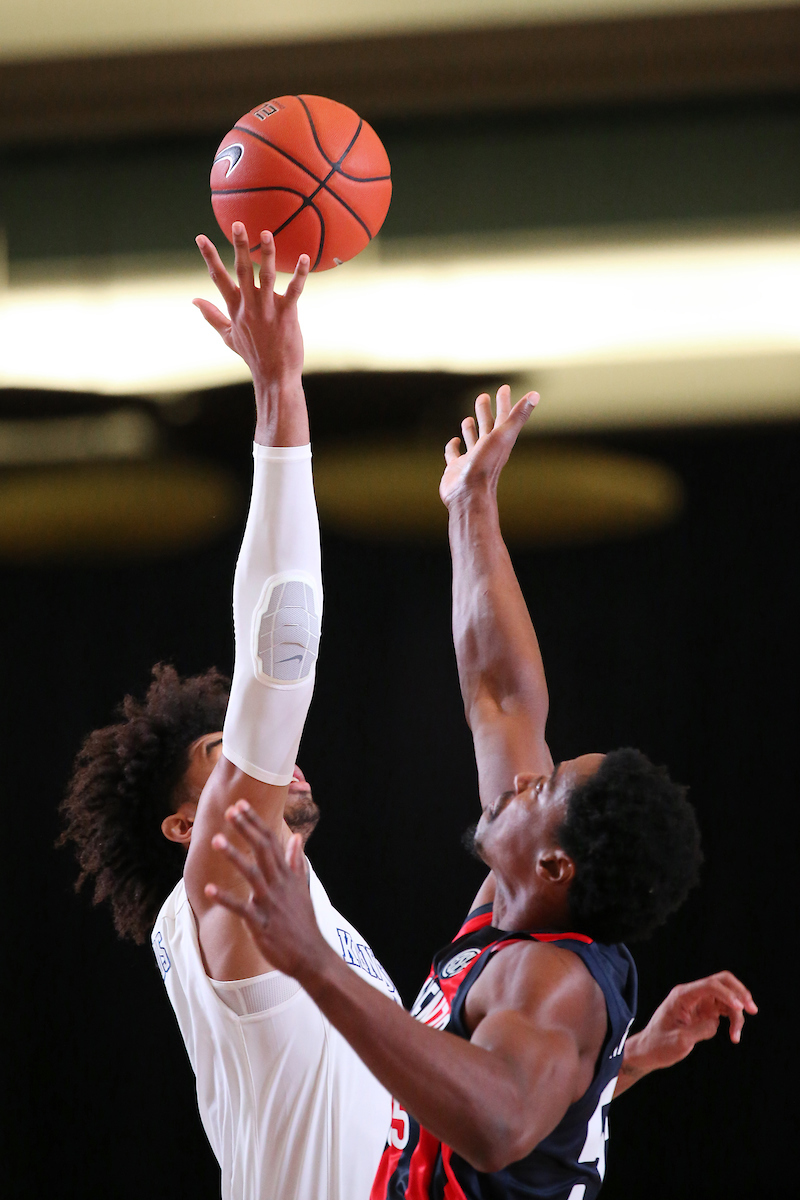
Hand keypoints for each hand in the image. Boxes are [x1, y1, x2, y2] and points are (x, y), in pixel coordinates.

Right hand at [194, 224, 309, 440]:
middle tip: (237, 224)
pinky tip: (305, 258)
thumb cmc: (253, 355)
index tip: (201, 237)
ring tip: (266, 233)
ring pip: (266, 277)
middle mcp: (249, 307)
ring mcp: (268, 310)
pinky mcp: (287, 315)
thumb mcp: (228, 336)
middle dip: (239, 246)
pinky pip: (295, 291)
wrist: (273, 376)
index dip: (209, 257)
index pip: (218, 278)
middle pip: (241, 271)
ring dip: (266, 254)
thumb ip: (211, 316)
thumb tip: (194, 300)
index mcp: (235, 309)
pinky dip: (300, 274)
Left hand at [205, 800, 329, 980]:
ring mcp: (270, 902)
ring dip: (234, 856)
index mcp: (286, 875)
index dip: (255, 822)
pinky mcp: (261, 923)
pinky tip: (210, 889)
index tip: (241, 804)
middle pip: (262, 850)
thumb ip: (296, 862)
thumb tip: (297, 838)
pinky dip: (226, 898)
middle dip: (246, 828)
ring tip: (216, 840)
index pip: (271, 841)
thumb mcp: (302, 887)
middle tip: (230, 809)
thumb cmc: (303, 922)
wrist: (311, 955)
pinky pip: (242, 908)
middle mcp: (279, 884)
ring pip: (252, 874)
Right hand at [439, 385, 538, 509]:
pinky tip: (455, 442)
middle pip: (488, 426)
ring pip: (473, 439)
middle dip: (485, 411)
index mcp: (500, 441)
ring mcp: (472, 459)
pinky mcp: (457, 468)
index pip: (504, 417)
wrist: (470, 494)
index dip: (505, 402)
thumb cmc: (486, 465)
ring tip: (468, 419)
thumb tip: (536, 394)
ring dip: (471, 429)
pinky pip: (454, 454)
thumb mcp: (504, 435)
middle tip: (483, 396)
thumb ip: (519, 415)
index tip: (504, 388)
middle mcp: (487, 449)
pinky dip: (454, 447)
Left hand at [624, 971, 756, 1079]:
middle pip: (722, 982)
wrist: (650, 1050)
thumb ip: (700, 1029)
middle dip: (740, 993)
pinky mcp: (704, 1012)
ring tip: (736, 1036)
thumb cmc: (660, 1045)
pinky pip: (725, 1009)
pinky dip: (733, 1020)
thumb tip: (716, 1022)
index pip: (710, 985)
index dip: (728, 994)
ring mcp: (699, 1002)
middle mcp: (692, 994)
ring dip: (737, 1014)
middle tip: (752, 1010)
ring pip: (727, 998)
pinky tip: (734, 1035)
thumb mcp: (680, 1041)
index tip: (741, 1009)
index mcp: (682, 995)